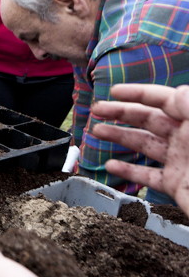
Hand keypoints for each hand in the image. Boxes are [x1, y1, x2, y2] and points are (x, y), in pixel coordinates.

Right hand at [92, 84, 188, 212]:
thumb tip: (174, 94)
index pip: (163, 99)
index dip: (137, 93)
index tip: (114, 91)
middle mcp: (187, 138)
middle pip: (148, 119)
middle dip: (121, 113)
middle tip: (97, 109)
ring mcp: (181, 161)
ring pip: (144, 145)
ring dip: (119, 137)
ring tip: (96, 131)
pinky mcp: (177, 185)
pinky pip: (148, 175)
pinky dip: (127, 170)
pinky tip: (110, 165)